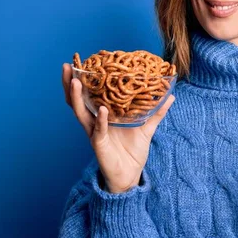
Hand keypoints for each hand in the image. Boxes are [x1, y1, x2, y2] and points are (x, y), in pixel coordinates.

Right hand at [62, 63, 173, 192]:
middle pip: (77, 100)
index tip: (79, 62)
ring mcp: (94, 132)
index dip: (82, 79)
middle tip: (67, 66)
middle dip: (70, 83)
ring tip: (75, 81)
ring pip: (80, 112)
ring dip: (76, 97)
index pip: (89, 94)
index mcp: (102, 115)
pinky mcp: (99, 144)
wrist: (131, 175)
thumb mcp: (146, 128)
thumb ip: (156, 112)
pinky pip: (99, 130)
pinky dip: (101, 119)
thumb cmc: (133, 151)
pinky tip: (102, 109)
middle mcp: (95, 121)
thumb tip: (171, 96)